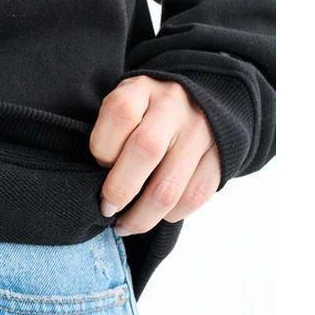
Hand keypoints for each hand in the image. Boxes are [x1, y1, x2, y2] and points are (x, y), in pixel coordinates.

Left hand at [89, 75, 220, 235]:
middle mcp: (174, 106)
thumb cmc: (141, 112)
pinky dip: (169, 215)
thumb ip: (108, 133)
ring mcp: (200, 132)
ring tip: (124, 226)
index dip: (102, 147)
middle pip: (146, 150)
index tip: (98, 165)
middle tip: (106, 209)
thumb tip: (94, 182)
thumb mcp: (120, 105)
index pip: (120, 114)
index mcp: (141, 89)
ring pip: (169, 187)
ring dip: (141, 217)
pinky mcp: (220, 157)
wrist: (193, 102)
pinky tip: (154, 216)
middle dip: (118, 190)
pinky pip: (194, 197)